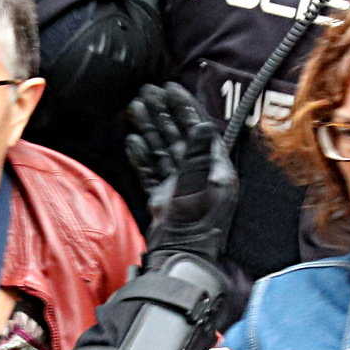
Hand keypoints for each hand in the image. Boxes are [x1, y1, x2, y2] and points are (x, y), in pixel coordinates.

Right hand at [125, 83, 236, 261]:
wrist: (177, 260)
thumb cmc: (192, 229)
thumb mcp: (197, 189)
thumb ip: (198, 156)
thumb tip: (203, 124)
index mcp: (216, 171)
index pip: (201, 130)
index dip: (185, 108)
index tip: (171, 88)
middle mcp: (200, 176)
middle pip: (179, 136)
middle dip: (163, 113)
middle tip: (147, 91)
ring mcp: (180, 187)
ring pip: (163, 150)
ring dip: (150, 129)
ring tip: (134, 107)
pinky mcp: (164, 198)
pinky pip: (152, 171)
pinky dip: (142, 156)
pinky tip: (132, 140)